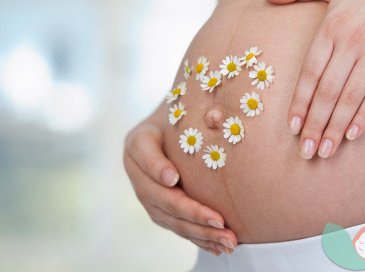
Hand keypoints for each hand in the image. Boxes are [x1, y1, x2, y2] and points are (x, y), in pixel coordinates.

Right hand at [124, 117, 236, 254]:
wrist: (168, 129)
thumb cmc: (174, 118)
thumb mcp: (168, 115)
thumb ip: (173, 134)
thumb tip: (171, 179)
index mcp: (135, 150)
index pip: (149, 165)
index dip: (162, 174)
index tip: (176, 179)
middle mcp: (139, 180)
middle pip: (167, 204)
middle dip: (195, 217)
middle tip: (223, 225)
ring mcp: (150, 200)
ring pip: (175, 223)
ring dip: (203, 235)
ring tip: (228, 243)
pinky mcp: (161, 212)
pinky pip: (181, 229)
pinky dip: (201, 240)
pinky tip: (220, 249)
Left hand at [260, 0, 364, 158]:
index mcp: (330, 27)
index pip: (309, 73)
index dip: (299, 103)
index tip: (292, 128)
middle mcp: (350, 42)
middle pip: (327, 91)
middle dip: (314, 124)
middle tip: (305, 151)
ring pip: (350, 97)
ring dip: (336, 127)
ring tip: (325, 151)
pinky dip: (364, 115)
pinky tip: (352, 135)